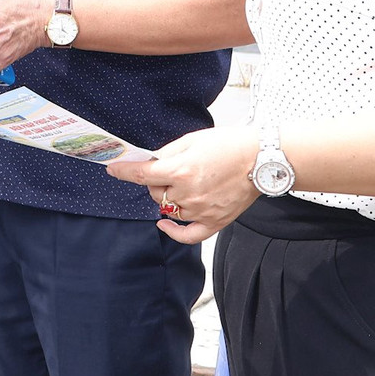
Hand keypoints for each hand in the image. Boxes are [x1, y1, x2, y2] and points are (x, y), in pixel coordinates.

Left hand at [106, 126, 259, 244]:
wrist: (261, 158)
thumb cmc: (228, 144)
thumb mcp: (193, 140)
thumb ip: (167, 153)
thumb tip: (147, 162)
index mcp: (182, 170)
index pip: (142, 175)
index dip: (123, 171)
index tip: (113, 169)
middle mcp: (189, 194)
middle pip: (155, 193)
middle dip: (156, 181)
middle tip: (171, 169)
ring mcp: (202, 211)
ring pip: (169, 209)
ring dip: (168, 197)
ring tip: (184, 183)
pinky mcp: (215, 222)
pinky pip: (188, 235)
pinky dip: (173, 231)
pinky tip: (164, 223)